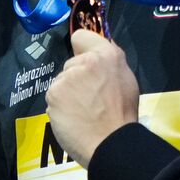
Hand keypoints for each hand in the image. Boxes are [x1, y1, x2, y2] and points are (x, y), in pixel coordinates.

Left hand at [45, 30, 140, 168]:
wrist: (110, 143)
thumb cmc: (122, 114)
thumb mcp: (126, 80)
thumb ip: (110, 61)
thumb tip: (100, 48)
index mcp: (106, 55)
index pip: (81, 36)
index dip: (82, 48)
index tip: (87, 62)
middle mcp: (83, 62)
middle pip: (71, 65)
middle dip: (78, 78)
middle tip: (92, 98)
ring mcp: (66, 79)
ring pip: (62, 83)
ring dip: (68, 94)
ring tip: (84, 112)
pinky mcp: (53, 95)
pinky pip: (54, 99)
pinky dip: (61, 108)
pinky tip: (74, 118)